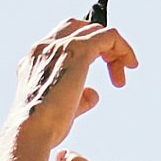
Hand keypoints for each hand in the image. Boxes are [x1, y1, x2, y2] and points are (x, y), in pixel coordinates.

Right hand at [12, 20, 137, 160]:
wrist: (30, 132)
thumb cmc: (41, 130)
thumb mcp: (59, 111)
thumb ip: (77, 98)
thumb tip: (94, 94)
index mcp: (33, 60)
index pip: (61, 40)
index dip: (83, 51)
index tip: (96, 74)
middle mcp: (44, 47)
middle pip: (78, 27)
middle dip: (98, 44)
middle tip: (112, 70)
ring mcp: (61, 47)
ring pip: (95, 31)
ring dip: (113, 51)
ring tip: (122, 76)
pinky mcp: (79, 51)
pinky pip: (109, 36)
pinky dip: (123, 47)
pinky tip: (131, 65)